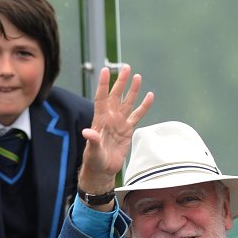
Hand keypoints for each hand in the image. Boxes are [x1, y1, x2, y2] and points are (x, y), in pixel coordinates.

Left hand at [79, 65, 153, 197]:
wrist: (102, 170)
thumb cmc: (94, 161)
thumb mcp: (92, 152)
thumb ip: (92, 141)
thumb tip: (87, 132)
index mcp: (99, 120)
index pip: (101, 98)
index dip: (103, 84)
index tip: (106, 70)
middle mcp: (110, 118)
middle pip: (116, 96)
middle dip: (120, 82)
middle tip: (126, 67)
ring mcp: (119, 123)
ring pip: (127, 103)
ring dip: (132, 90)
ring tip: (137, 76)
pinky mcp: (128, 130)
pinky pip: (137, 115)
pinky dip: (144, 106)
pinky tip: (150, 95)